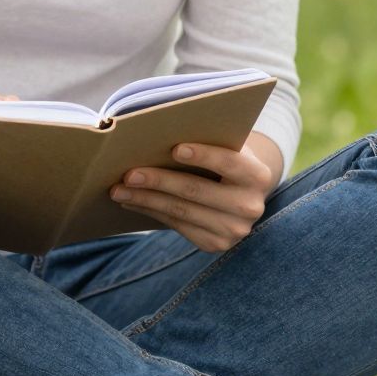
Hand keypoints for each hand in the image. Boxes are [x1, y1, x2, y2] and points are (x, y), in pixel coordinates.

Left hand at [109, 134, 282, 253]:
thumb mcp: (228, 146)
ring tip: (119, 190)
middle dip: (159, 181)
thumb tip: (158, 131)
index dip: (204, 156)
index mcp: (257, 175)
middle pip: (197, 191)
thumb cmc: (226, 158)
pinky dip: (151, 212)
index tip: (175, 148)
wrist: (243, 193)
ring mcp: (234, 230)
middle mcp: (250, 206)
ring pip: (181, 212)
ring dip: (146, 200)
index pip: (230, 162)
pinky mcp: (216, 244)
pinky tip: (132, 202)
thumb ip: (209, 139)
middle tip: (128, 174)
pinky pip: (177, 226)